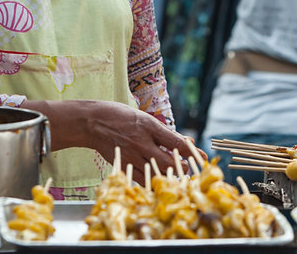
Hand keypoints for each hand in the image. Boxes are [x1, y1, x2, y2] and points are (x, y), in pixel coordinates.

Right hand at [36, 99, 203, 174]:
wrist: (92, 122)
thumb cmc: (120, 116)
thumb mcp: (145, 118)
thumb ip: (164, 132)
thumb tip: (186, 143)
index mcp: (150, 126)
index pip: (178, 143)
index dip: (194, 153)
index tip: (204, 159)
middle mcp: (142, 142)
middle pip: (170, 163)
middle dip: (184, 168)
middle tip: (190, 169)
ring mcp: (132, 156)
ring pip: (158, 174)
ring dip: (170, 176)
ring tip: (177, 175)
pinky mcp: (124, 165)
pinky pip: (143, 180)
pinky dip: (154, 180)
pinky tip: (159, 178)